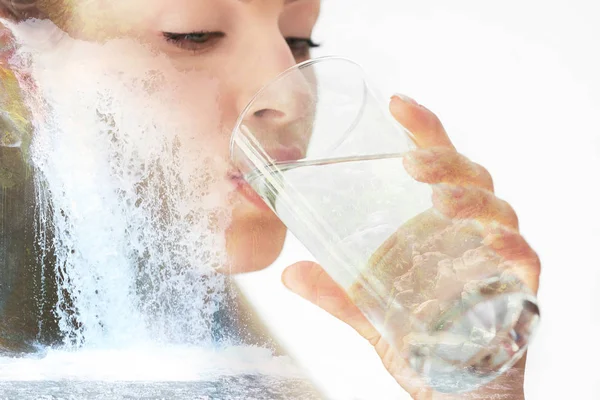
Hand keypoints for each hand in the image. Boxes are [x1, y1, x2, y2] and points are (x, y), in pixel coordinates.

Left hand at [281, 95, 540, 398]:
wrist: (459, 391)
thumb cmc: (425, 341)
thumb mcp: (373, 313)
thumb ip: (337, 292)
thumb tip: (288, 272)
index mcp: (439, 226)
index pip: (438, 165)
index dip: (424, 130)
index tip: (397, 103)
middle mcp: (472, 232)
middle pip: (470, 177)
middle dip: (445, 161)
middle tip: (414, 163)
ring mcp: (498, 257)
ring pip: (499, 209)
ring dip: (472, 198)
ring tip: (441, 200)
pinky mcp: (519, 289)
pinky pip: (525, 258)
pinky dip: (510, 245)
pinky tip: (490, 240)